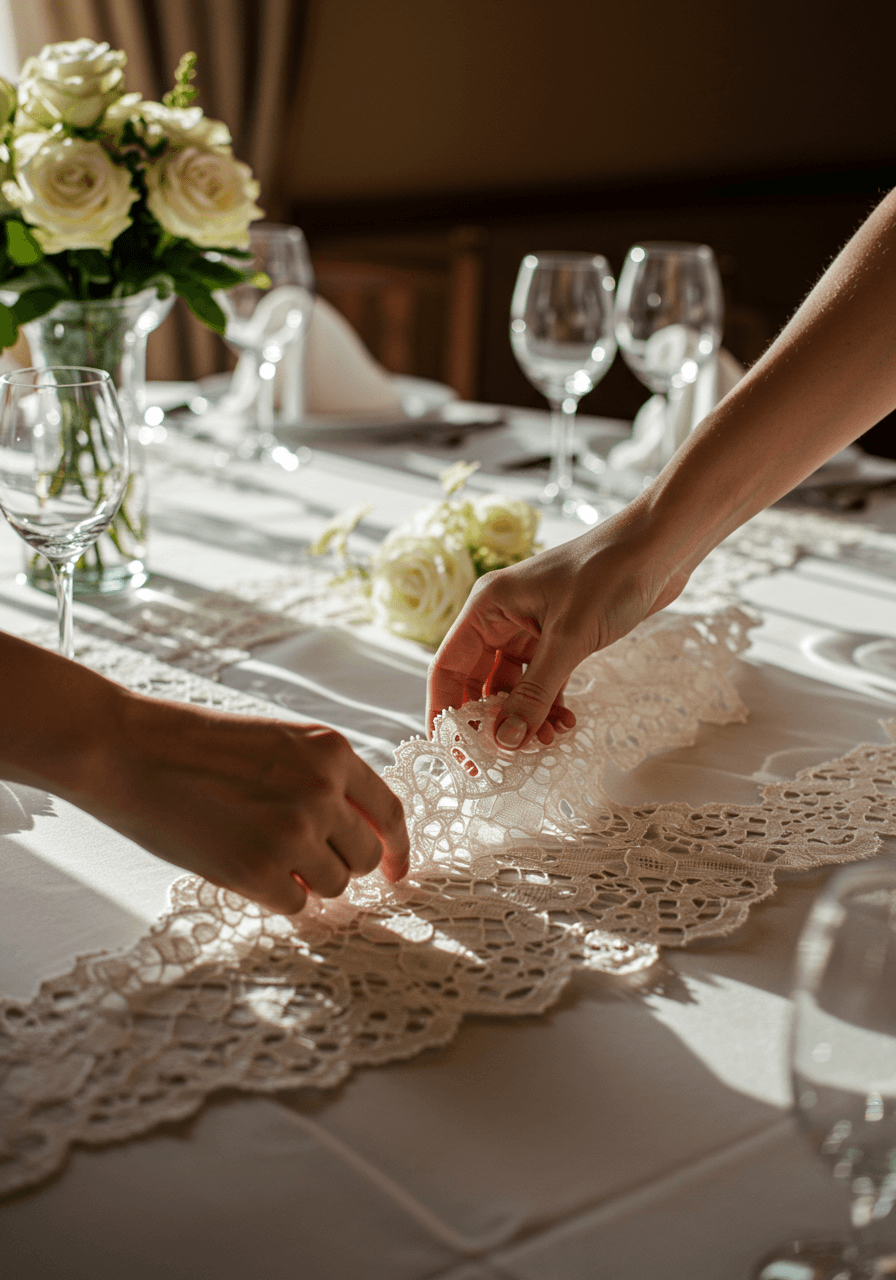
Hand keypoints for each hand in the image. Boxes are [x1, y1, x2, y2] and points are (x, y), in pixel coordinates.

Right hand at [90, 698, 410, 914]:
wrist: (129, 749)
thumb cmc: (196, 745)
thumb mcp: (279, 742)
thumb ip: (322, 779)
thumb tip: (354, 832)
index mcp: (331, 753)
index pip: (389, 812)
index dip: (398, 849)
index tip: (397, 872)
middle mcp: (323, 792)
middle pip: (365, 857)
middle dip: (343, 866)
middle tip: (305, 861)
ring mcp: (293, 833)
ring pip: (334, 885)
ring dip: (307, 882)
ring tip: (262, 854)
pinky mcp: (259, 871)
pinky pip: (295, 905)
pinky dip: (277, 898)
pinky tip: (245, 871)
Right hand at [427, 502, 688, 748]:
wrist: (660, 547)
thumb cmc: (610, 574)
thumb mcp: (569, 639)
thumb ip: (535, 693)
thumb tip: (504, 742)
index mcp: (488, 607)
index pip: (449, 667)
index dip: (445, 712)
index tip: (454, 754)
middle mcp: (502, 618)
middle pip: (478, 681)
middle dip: (490, 721)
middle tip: (504, 761)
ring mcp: (531, 628)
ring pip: (513, 687)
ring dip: (524, 717)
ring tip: (546, 743)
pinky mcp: (560, 637)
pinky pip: (542, 682)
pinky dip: (549, 706)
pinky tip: (565, 725)